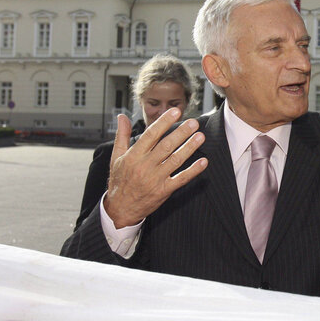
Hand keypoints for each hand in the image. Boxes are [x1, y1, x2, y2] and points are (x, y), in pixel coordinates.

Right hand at [104, 108, 207, 227]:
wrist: (120, 209)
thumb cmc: (119, 181)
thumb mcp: (116, 158)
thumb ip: (122, 136)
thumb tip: (122, 117)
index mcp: (133, 156)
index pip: (150, 135)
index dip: (164, 122)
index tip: (175, 112)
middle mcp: (144, 166)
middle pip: (165, 146)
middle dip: (181, 133)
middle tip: (194, 123)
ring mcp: (155, 179)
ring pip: (175, 161)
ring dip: (189, 148)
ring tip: (200, 137)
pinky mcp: (163, 191)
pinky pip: (181, 179)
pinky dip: (193, 171)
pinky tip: (203, 162)